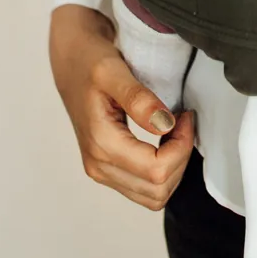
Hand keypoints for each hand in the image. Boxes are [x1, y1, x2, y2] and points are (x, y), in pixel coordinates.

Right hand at [49, 2, 195, 209]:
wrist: (71, 62)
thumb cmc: (90, 61)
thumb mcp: (113, 70)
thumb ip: (138, 99)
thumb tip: (166, 125)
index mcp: (101, 143)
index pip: (156, 169)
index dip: (182, 145)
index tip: (185, 115)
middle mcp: (98, 165)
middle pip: (157, 190)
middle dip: (180, 158)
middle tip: (183, 122)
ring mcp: (101, 171)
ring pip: (153, 196)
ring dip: (174, 167)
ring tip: (176, 131)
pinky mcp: (107, 169)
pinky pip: (144, 188)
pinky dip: (163, 170)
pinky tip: (166, 141)